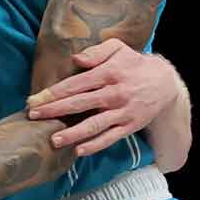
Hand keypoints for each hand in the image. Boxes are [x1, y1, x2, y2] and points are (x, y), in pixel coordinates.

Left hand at [26, 39, 180, 156]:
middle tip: (33, 116)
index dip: (53, 93)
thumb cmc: (134, 63)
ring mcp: (122, 112)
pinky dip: (95, 145)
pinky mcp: (130, 125)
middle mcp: (114, 93)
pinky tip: (79, 151)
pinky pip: (110, 138)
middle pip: (79, 104)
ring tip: (54, 140)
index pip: (75, 84)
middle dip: (54, 111)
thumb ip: (96, 51)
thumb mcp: (118, 48)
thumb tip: (76, 59)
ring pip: (94, 125)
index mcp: (108, 73)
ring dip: (73, 134)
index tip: (34, 100)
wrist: (166, 82)